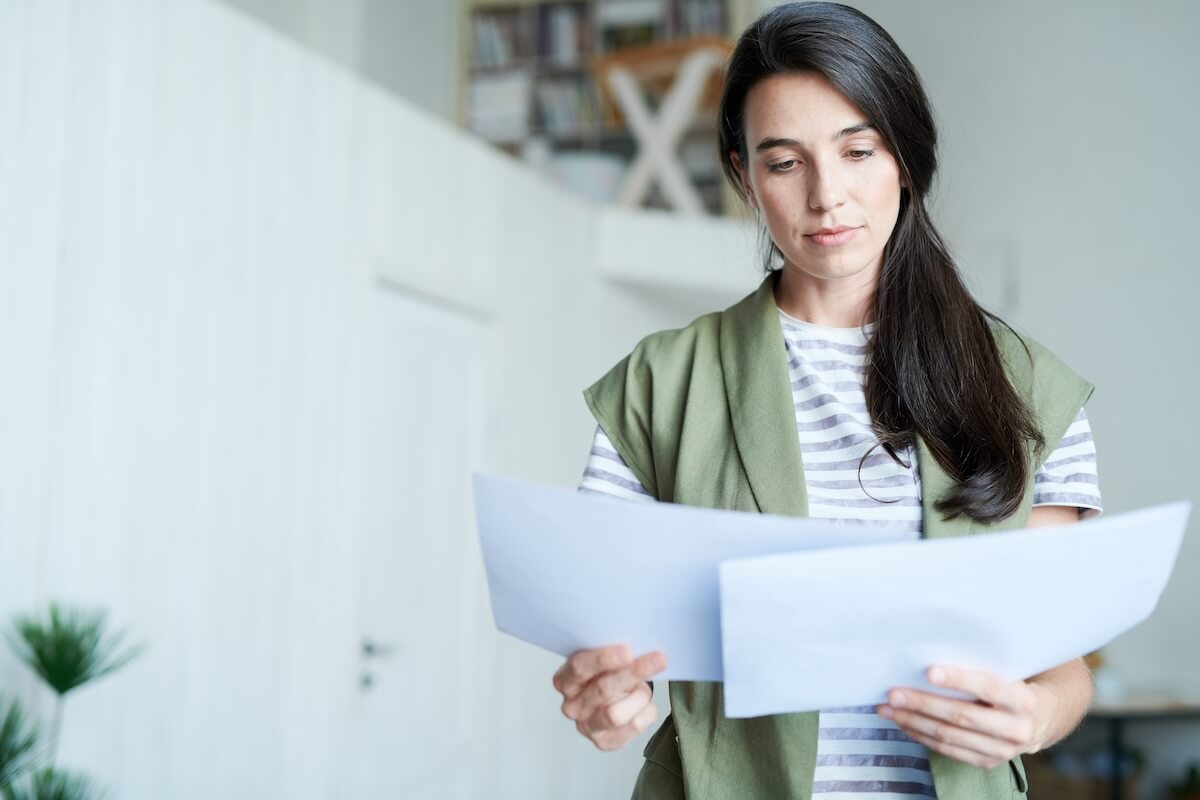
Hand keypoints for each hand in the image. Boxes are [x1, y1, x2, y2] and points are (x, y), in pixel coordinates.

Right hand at [553, 644, 666, 750]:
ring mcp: (586, 726)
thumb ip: (613, 655)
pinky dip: (646, 711)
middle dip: (632, 673)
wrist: (614, 700)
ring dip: (639, 696)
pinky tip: (645, 704)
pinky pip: (633, 726)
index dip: (603, 659)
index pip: (579, 668)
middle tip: (658, 659)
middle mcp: (572, 706)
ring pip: (616, 714)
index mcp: (564, 680)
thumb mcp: (605, 660)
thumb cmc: (608, 674)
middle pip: (602, 689)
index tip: (628, 651)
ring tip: (645, 688)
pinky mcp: (604, 742)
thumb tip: (637, 647)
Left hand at [876, 665, 1053, 768]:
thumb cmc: (1015, 684)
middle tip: (893, 693)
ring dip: (913, 722)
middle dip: (922, 704)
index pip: (988, 688)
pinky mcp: (986, 762)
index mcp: (1024, 700)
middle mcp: (1016, 729)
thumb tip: (931, 650)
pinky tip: (903, 723)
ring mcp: (1001, 750)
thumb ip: (980, 664)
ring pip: (948, 736)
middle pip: (961, 716)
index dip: (959, 680)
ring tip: (888, 709)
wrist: (1043, 717)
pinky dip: (921, 735)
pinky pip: (947, 750)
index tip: (929, 671)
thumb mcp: (1009, 671)